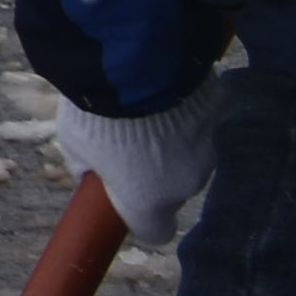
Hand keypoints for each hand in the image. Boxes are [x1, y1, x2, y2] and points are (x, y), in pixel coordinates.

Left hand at [53, 91, 220, 247]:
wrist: (132, 64)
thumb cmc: (94, 111)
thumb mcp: (73, 144)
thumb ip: (85, 166)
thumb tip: (89, 174)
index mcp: (148, 201)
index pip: (156, 231)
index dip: (143, 217)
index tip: (130, 198)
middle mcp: (187, 184)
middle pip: (175, 188)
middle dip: (157, 172)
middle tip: (133, 141)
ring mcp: (209, 150)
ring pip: (194, 155)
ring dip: (177, 141)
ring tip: (150, 109)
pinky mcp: (221, 117)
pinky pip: (206, 120)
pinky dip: (192, 112)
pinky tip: (170, 89)